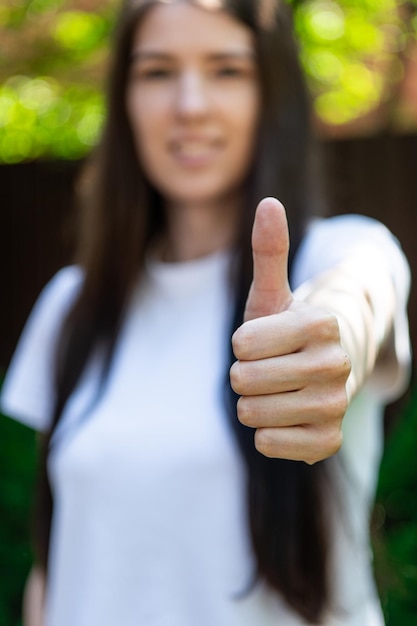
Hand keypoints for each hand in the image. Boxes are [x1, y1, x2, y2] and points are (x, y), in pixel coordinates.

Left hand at [230, 198, 350, 463]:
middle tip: (268, 367)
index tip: (264, 339)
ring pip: (251, 413)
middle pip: (243, 379)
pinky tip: (284, 416)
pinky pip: (267, 444)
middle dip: (243, 373)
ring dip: (252, 402)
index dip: (242, 342)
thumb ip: (269, 251)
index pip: (242, 342)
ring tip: (276, 390)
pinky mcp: (327, 442)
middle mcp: (337, 364)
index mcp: (323, 322)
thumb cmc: (287, 330)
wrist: (321, 371)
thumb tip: (269, 203)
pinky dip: (264, 433)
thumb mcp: (273, 293)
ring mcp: (336, 406)